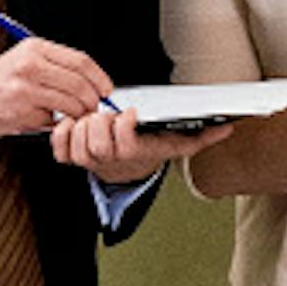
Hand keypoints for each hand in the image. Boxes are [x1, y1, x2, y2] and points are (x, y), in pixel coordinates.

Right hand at [0, 33, 118, 145]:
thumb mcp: (21, 62)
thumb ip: (54, 66)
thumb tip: (92, 80)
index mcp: (33, 48)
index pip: (81, 61)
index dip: (100, 78)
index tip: (106, 90)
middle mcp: (30, 65)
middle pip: (81, 84)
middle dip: (92, 101)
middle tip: (91, 108)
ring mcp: (25, 90)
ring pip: (72, 105)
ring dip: (77, 115)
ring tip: (68, 116)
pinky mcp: (21, 113)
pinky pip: (54, 121)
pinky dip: (56, 124)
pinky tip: (44, 120)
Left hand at [50, 105, 232, 181]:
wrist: (129, 172)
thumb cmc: (149, 149)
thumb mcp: (177, 143)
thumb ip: (202, 137)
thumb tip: (227, 130)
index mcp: (136, 154)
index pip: (125, 143)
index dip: (124, 126)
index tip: (131, 112)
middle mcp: (112, 160)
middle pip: (98, 141)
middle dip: (100, 123)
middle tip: (107, 114)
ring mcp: (91, 161)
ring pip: (78, 144)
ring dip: (81, 127)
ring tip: (91, 117)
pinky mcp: (73, 159)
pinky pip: (60, 151)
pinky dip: (61, 135)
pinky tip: (71, 124)